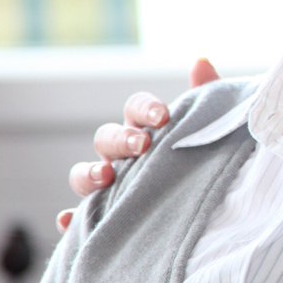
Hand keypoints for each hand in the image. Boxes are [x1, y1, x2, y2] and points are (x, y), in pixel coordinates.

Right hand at [56, 58, 219, 231]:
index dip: (145, 108)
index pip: (136, 108)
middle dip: (120, 139)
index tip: (163, 116)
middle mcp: (121, 153)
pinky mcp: (102, 215)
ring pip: (83, 174)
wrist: (213, 200)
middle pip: (106, 138)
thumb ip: (205, 95)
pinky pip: (80, 219)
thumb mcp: (208, 126)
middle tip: (141, 145)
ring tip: (104, 177)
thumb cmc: (203, 155)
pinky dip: (72, 219)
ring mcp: (108, 183)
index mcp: (145, 127)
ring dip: (87, 173)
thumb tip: (200, 62)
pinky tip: (69, 220)